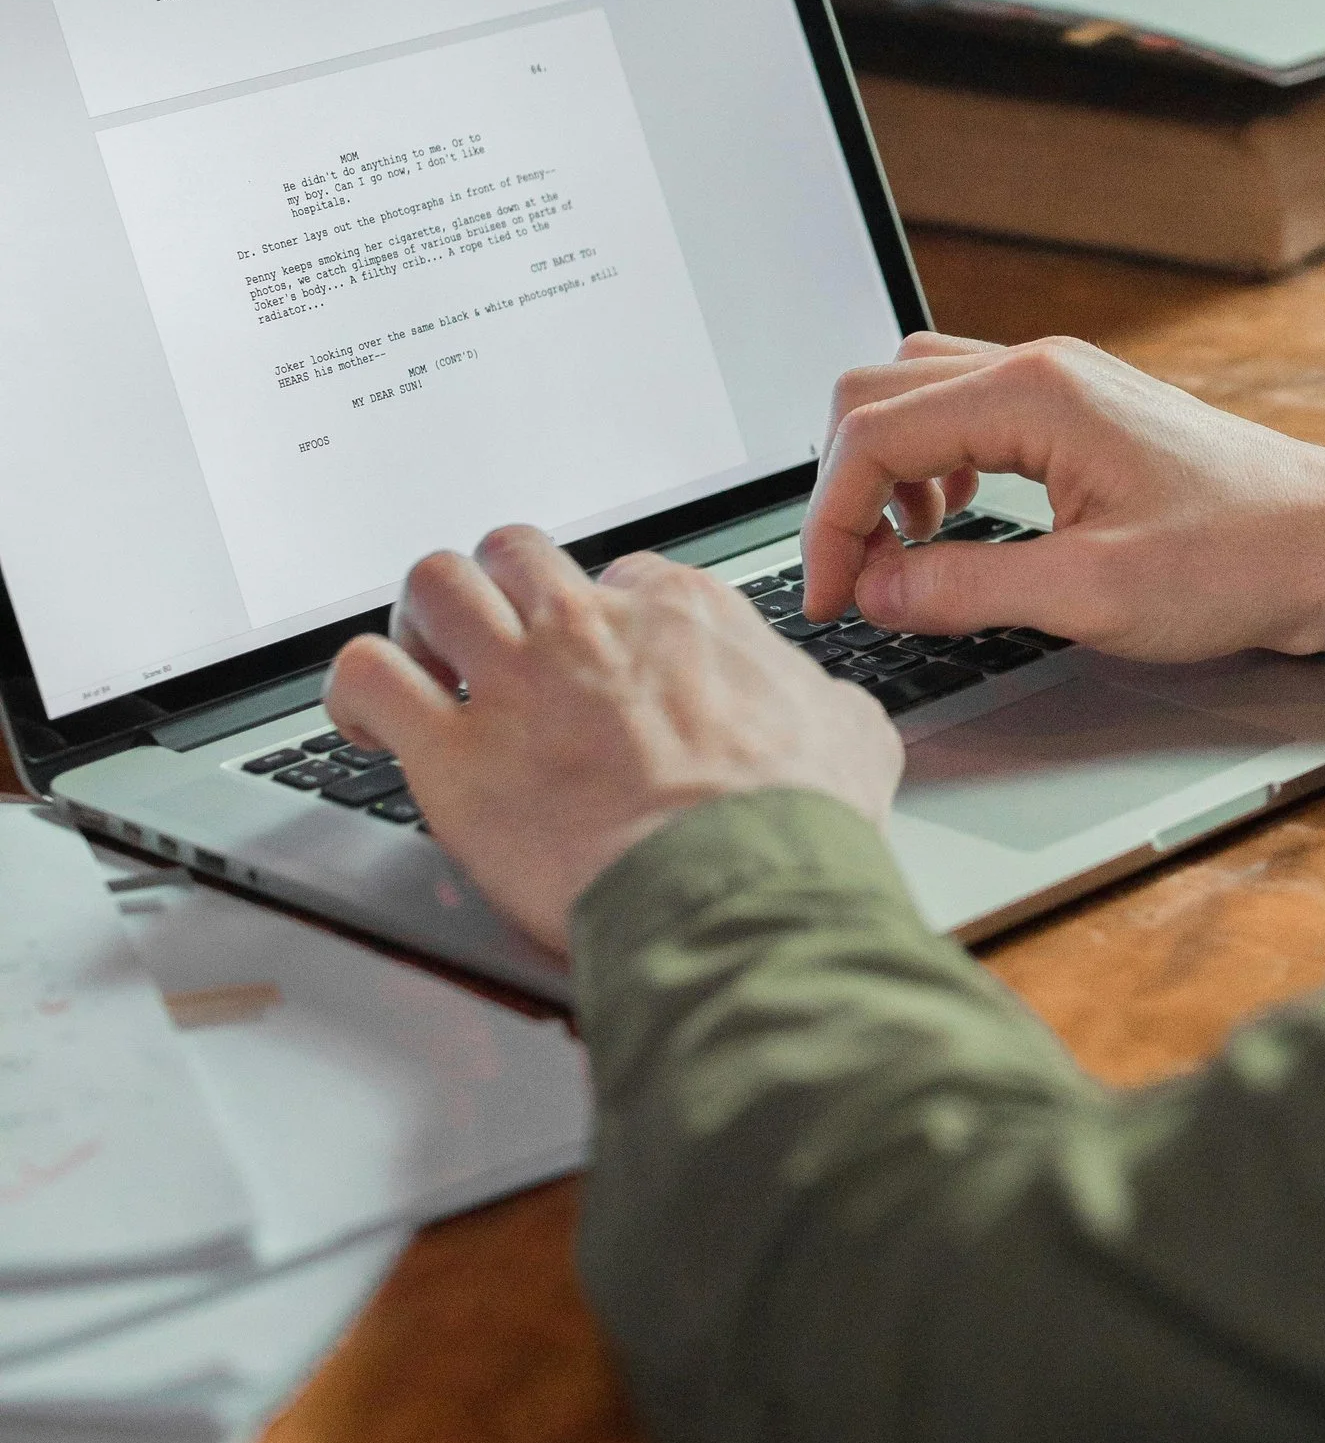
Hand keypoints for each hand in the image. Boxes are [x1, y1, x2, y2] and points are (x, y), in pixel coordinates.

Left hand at [328, 523, 901, 952]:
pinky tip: (369, 721)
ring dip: (422, 622)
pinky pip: (367, 678)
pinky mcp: (454, 755)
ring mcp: (516, 681)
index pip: (620, 575)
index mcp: (682, 613)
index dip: (603, 620)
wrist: (741, 889)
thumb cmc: (794, 821)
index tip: (596, 662)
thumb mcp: (848, 729)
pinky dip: (357, 692)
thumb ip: (815, 696)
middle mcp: (590, 625)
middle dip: (498, 591)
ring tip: (426, 667)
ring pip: (432, 586)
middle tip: (495, 643)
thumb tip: (823, 708)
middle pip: (512, 553)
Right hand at [804, 332, 1324, 668]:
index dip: (830, 522)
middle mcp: (1041, 369)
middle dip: (844, 488)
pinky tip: (959, 524)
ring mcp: (1063, 386)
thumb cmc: (1242, 561)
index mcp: (1033, 394)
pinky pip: (969, 412)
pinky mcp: (1082, 416)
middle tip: (855, 581)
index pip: (872, 434)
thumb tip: (875, 591)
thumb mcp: (1091, 596)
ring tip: (904, 556)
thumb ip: (964, 588)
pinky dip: (935, 465)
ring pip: (919, 395)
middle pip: (876, 394)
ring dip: (887, 471)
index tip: (831, 600)